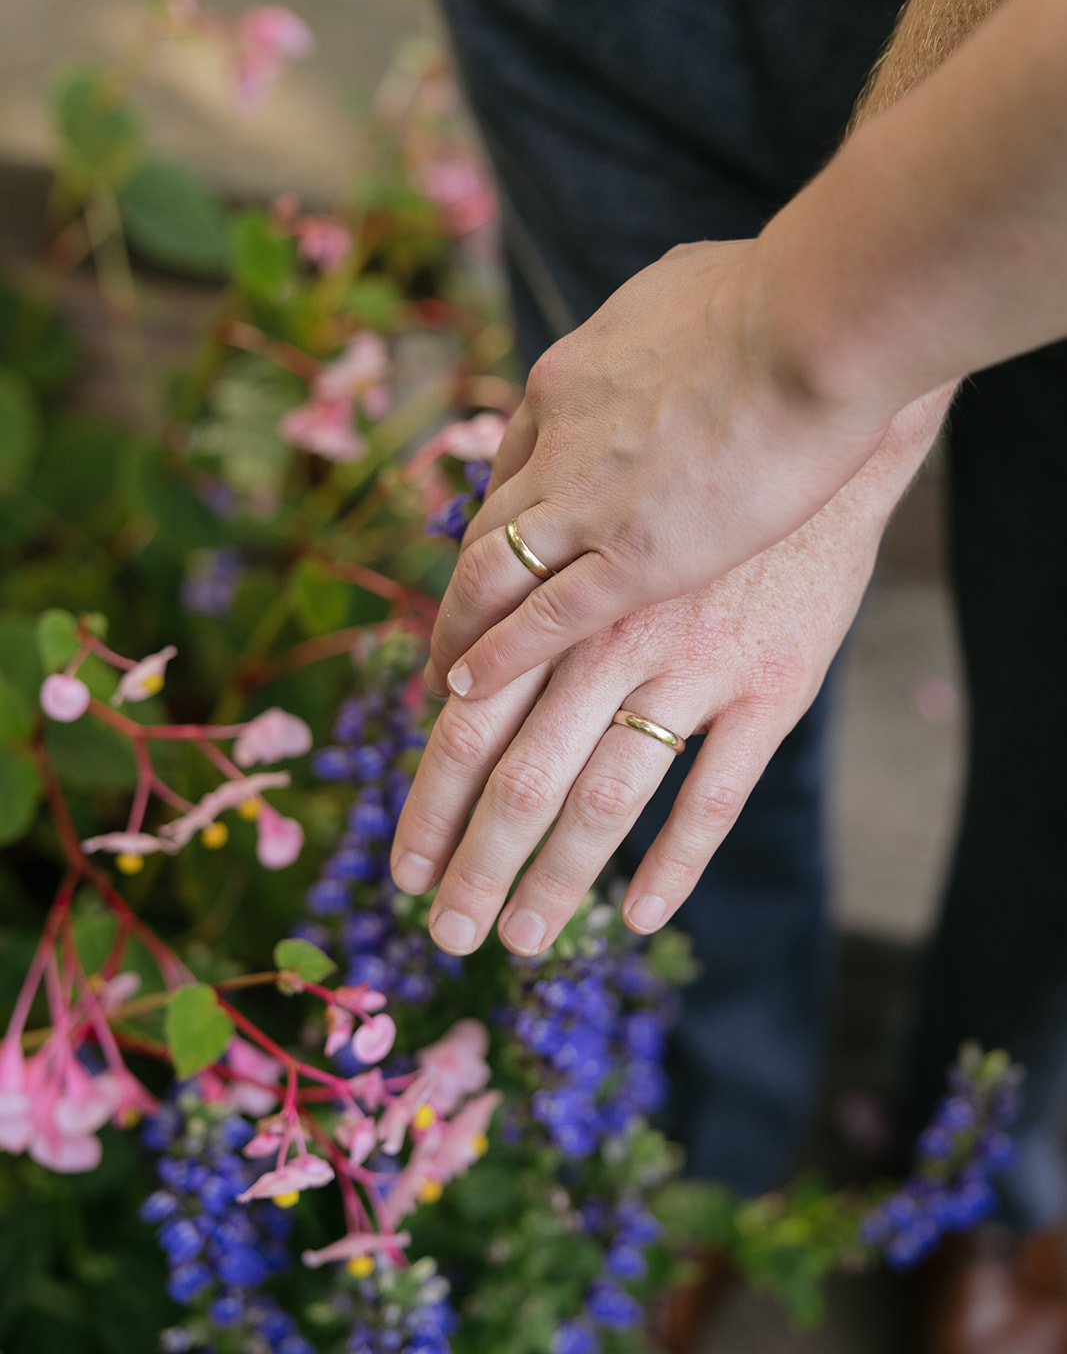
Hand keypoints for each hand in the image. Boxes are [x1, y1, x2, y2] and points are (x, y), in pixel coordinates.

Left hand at [394, 387, 949, 952]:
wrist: (806, 422)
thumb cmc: (681, 479)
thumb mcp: (584, 516)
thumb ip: (522, 599)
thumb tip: (448, 674)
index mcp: (556, 604)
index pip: (469, 726)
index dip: (430, 806)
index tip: (404, 868)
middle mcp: (611, 641)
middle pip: (522, 779)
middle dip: (476, 866)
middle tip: (444, 932)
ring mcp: (694, 667)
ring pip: (606, 800)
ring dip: (556, 881)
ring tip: (521, 939)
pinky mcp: (772, 688)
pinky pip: (715, 797)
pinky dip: (674, 864)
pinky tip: (637, 914)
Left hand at [424, 238, 893, 699]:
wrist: (815, 322)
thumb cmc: (781, 296)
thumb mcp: (683, 287)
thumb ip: (660, 326)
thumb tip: (670, 321)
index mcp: (567, 378)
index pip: (512, 459)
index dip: (504, 513)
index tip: (502, 549)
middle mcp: (556, 443)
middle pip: (485, 527)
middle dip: (463, 586)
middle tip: (450, 629)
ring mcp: (588, 502)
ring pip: (490, 578)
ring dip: (459, 632)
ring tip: (441, 681)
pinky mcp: (635, 558)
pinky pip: (542, 620)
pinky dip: (497, 657)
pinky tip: (466, 689)